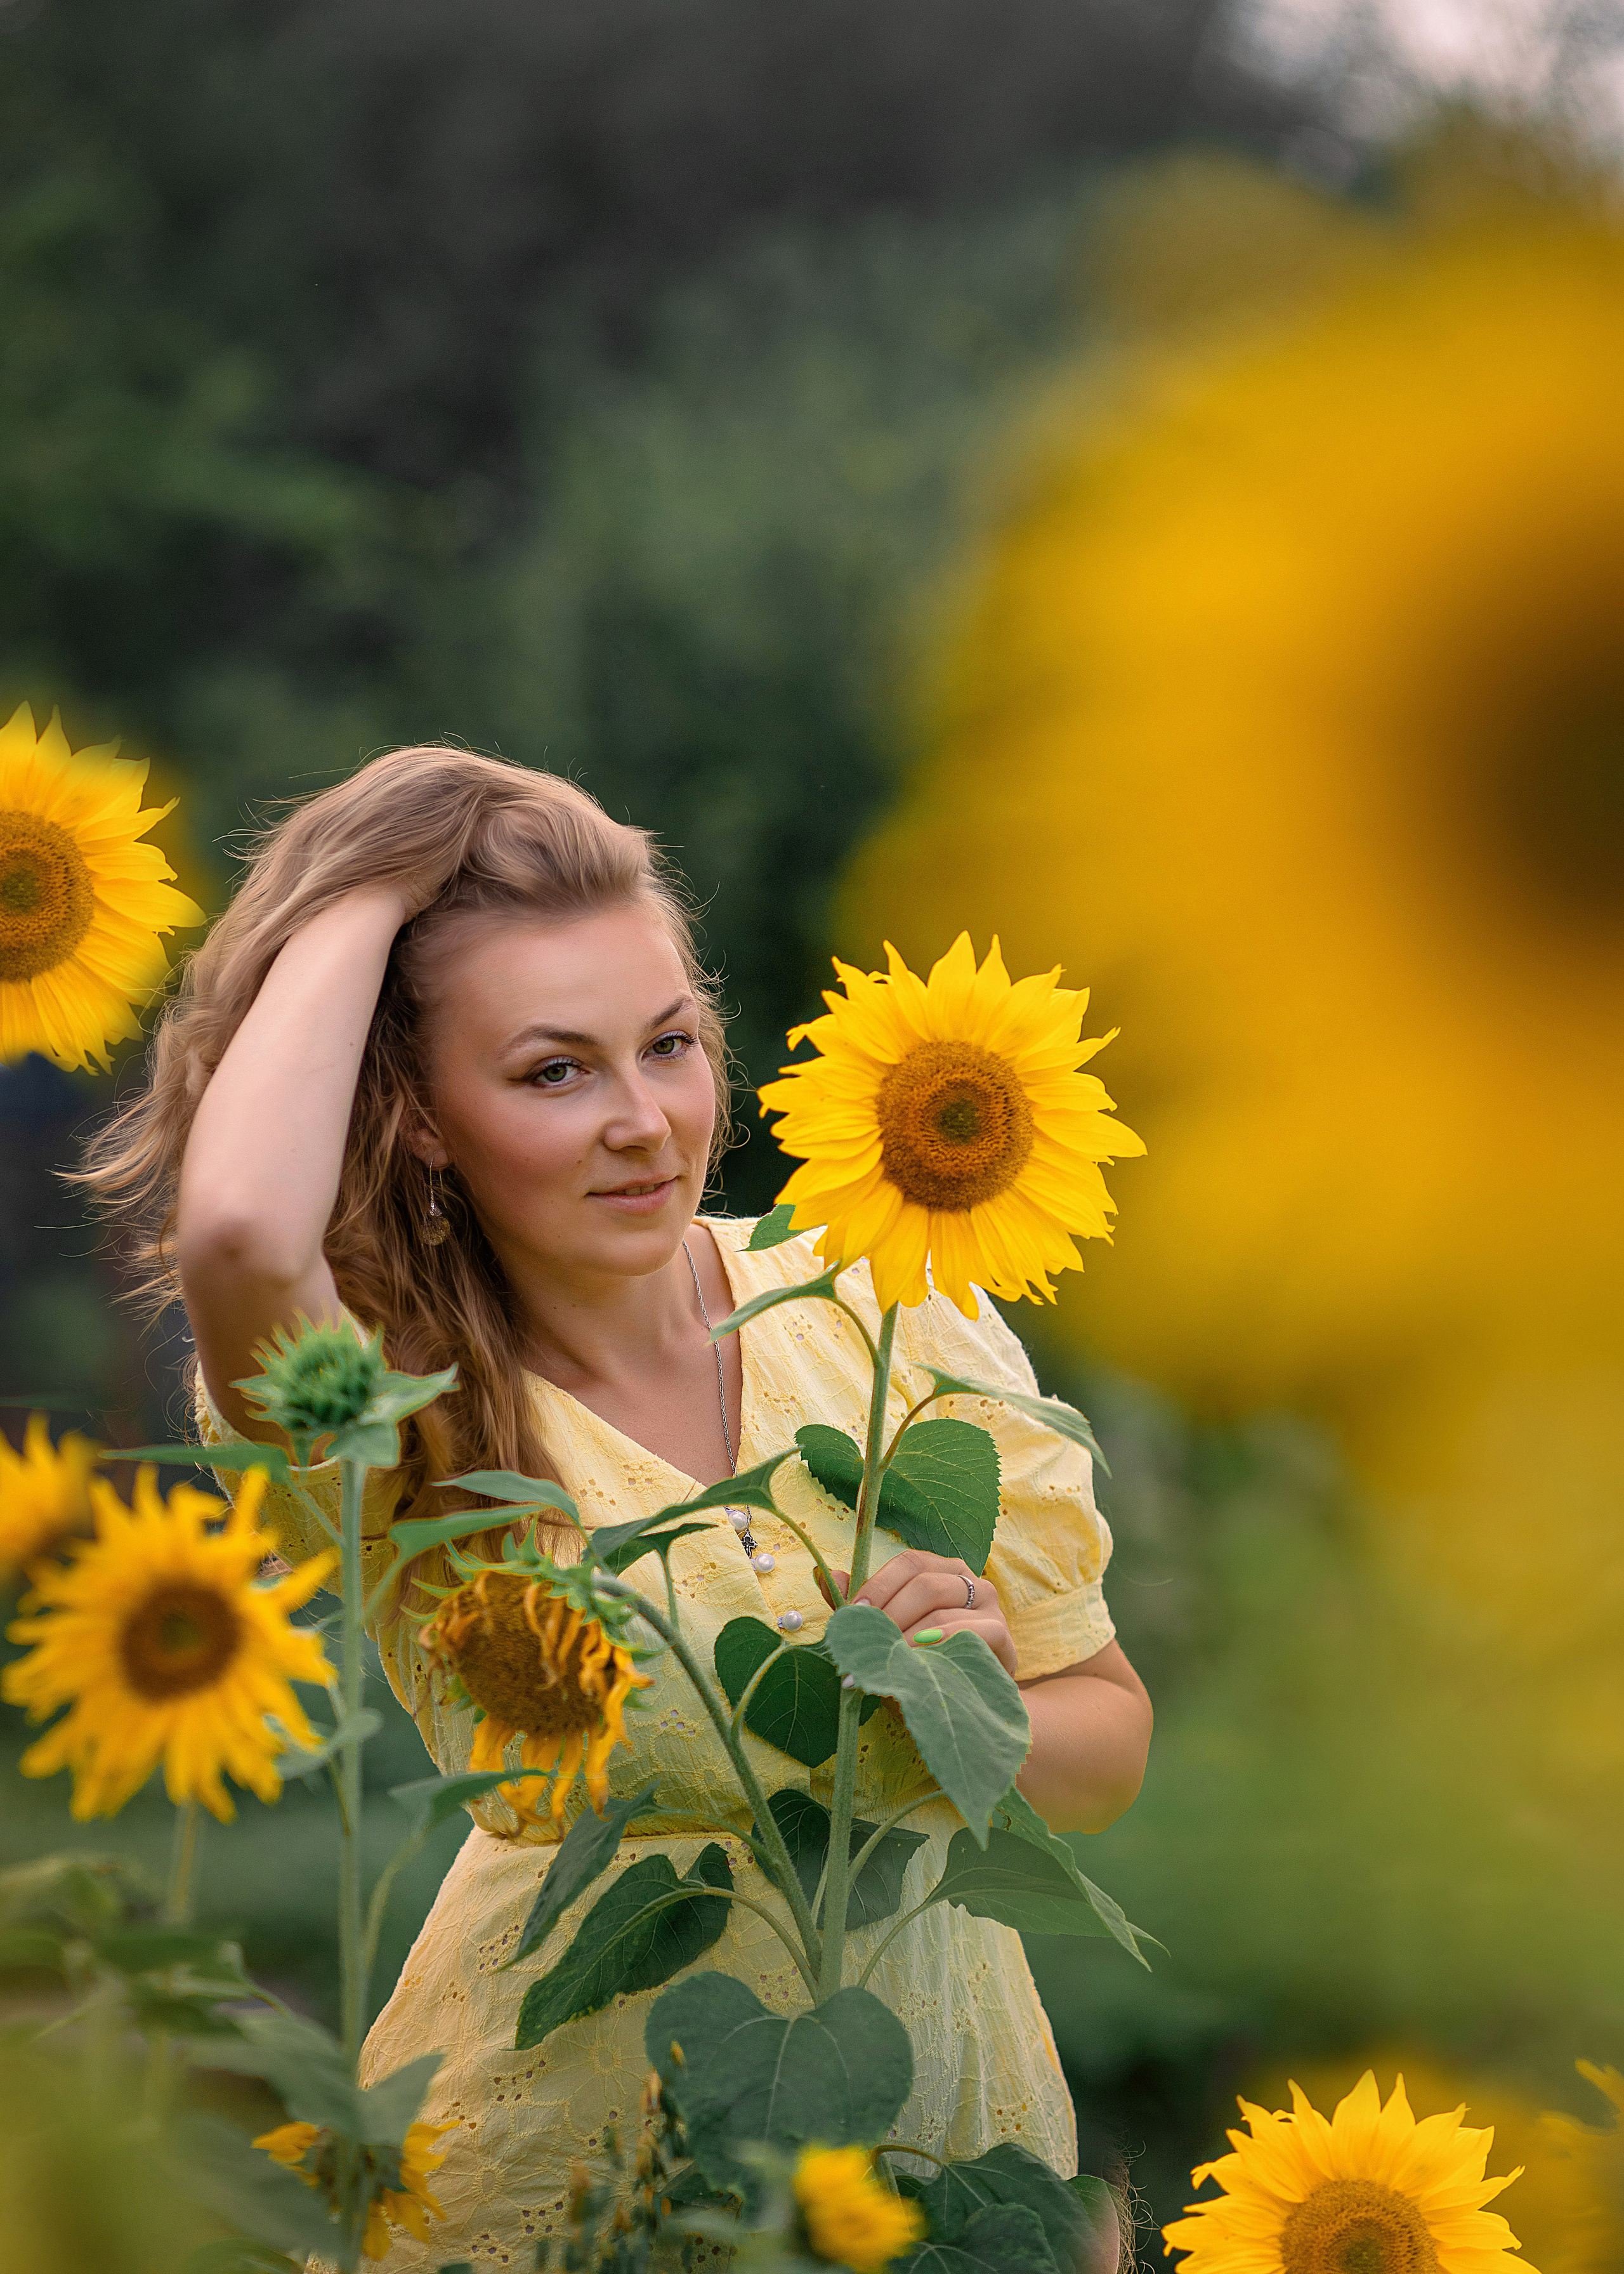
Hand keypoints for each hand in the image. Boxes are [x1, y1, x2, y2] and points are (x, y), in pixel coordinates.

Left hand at [818, 1550, 1017, 1678]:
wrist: (973, 1701)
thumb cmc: (927, 1661)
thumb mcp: (890, 1634)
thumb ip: (862, 1607)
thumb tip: (820, 1574)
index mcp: (943, 1570)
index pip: (910, 1562)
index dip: (879, 1584)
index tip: (853, 1613)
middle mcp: (970, 1581)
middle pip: (925, 1583)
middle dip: (889, 1615)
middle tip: (867, 1645)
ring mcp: (990, 1608)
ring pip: (942, 1611)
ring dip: (906, 1638)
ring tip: (885, 1662)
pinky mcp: (1003, 1637)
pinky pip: (971, 1635)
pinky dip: (938, 1648)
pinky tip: (917, 1665)